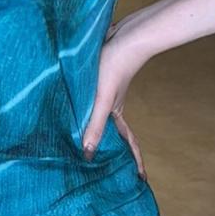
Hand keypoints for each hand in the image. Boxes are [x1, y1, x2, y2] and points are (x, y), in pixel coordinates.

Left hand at [81, 14, 151, 177]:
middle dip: (112, 149)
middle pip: (112, 132)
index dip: (134, 161)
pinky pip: (90, 99)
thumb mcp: (101, 99)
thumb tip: (87, 154)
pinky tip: (73, 106)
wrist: (125, 36)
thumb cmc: (114, 67)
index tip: (142, 179)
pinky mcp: (98, 77)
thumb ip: (94, 125)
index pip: (127, 143)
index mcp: (116, 113)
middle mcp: (112, 105)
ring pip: (99, 115)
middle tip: (107, 167)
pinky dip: (84, 107)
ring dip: (94, 127)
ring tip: (83, 140)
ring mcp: (105, 91)